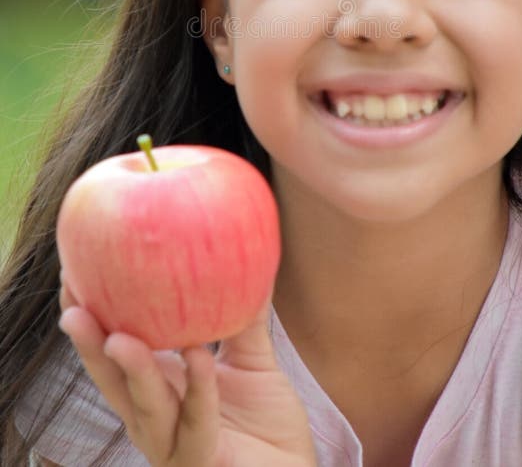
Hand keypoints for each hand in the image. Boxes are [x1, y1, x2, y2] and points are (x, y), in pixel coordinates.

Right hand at [59, 279, 316, 466]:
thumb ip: (244, 316)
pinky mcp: (203, 462)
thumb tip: (244, 254)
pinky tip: (198, 356)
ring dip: (132, 371)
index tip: (73, 275)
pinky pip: (197, 424)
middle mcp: (157, 418)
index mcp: (160, 389)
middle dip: (89, 347)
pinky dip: (197, 389)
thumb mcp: (254, 359)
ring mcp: (175, 445)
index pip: (114, 351)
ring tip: (120, 338)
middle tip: (73, 309)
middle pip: (112, 381)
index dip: (92, 320)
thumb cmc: (268, 422)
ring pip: (144, 408)